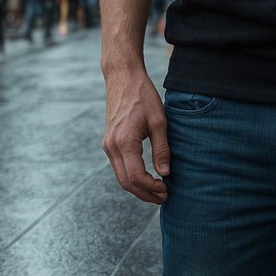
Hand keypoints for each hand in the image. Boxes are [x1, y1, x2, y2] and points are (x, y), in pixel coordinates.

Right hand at [102, 67, 169, 203]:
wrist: (122, 77)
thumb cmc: (143, 96)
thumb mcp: (159, 121)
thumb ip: (162, 149)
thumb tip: (165, 174)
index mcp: (124, 142)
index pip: (136, 177)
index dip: (152, 188)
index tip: (167, 190)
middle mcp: (111, 147)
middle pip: (126, 182)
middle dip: (145, 194)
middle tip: (164, 197)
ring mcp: (108, 145)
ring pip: (121, 177)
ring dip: (138, 188)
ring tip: (158, 191)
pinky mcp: (109, 143)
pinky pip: (119, 167)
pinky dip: (132, 177)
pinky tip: (147, 178)